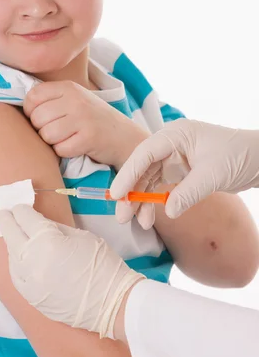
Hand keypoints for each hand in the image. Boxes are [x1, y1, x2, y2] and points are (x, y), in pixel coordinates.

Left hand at [0, 204, 144, 338]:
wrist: (112, 303)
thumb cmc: (102, 264)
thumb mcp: (80, 235)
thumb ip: (54, 227)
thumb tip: (38, 223)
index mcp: (47, 240)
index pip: (24, 217)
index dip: (22, 209)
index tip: (21, 207)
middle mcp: (32, 261)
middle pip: (9, 233)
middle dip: (7, 220)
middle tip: (5, 213)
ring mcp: (29, 282)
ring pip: (10, 255)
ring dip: (12, 243)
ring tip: (16, 236)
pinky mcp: (31, 298)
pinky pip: (15, 275)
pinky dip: (16, 263)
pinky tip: (20, 258)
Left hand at [23, 80, 148, 168]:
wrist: (125, 137)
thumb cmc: (93, 119)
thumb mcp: (74, 100)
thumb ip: (51, 99)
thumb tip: (19, 109)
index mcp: (68, 87)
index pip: (32, 96)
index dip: (30, 111)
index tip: (40, 118)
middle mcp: (75, 99)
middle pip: (37, 118)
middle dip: (41, 130)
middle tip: (57, 132)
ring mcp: (82, 118)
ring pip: (46, 135)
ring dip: (53, 142)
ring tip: (67, 138)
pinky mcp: (88, 138)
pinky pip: (60, 149)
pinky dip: (64, 152)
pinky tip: (76, 146)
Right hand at [110, 118, 258, 219]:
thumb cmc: (239, 156)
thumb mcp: (213, 174)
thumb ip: (188, 192)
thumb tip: (167, 211)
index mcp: (176, 134)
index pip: (145, 153)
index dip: (129, 174)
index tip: (118, 194)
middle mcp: (171, 143)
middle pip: (143, 167)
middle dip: (131, 191)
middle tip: (121, 215)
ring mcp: (175, 157)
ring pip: (149, 178)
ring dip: (141, 200)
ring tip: (137, 222)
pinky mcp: (181, 170)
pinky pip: (161, 185)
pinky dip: (155, 201)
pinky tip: (150, 218)